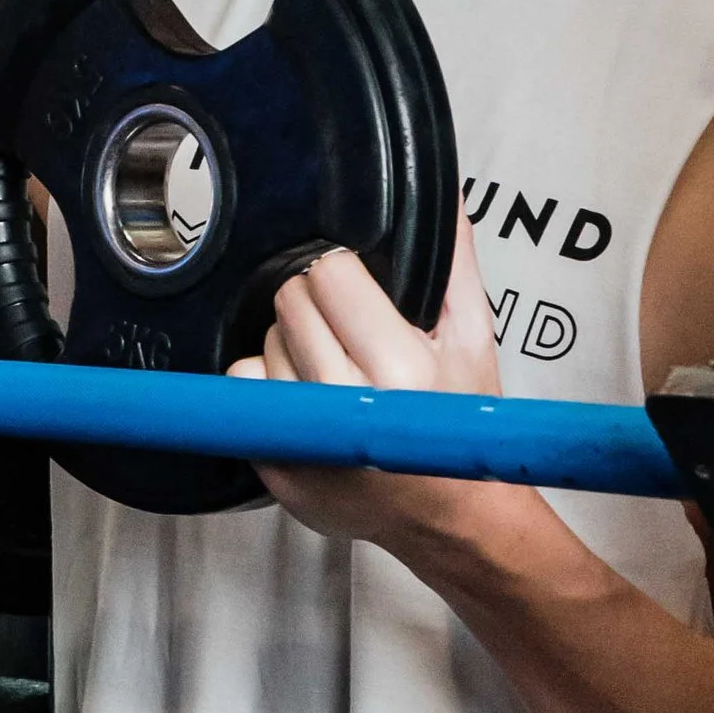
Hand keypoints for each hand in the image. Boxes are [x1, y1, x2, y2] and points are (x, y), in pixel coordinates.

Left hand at [231, 212, 528, 558]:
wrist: (446, 515)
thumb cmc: (458, 429)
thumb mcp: (472, 340)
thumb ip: (454, 263)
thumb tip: (444, 197)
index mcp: (399, 368)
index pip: (327, 273)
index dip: (342, 274)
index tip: (357, 290)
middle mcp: (345, 403)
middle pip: (289, 301)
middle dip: (316, 306)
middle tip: (348, 333)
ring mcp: (305, 436)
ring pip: (262, 342)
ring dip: (291, 345)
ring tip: (334, 369)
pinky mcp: (273, 461)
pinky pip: (242, 387)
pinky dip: (264, 385)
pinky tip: (305, 397)